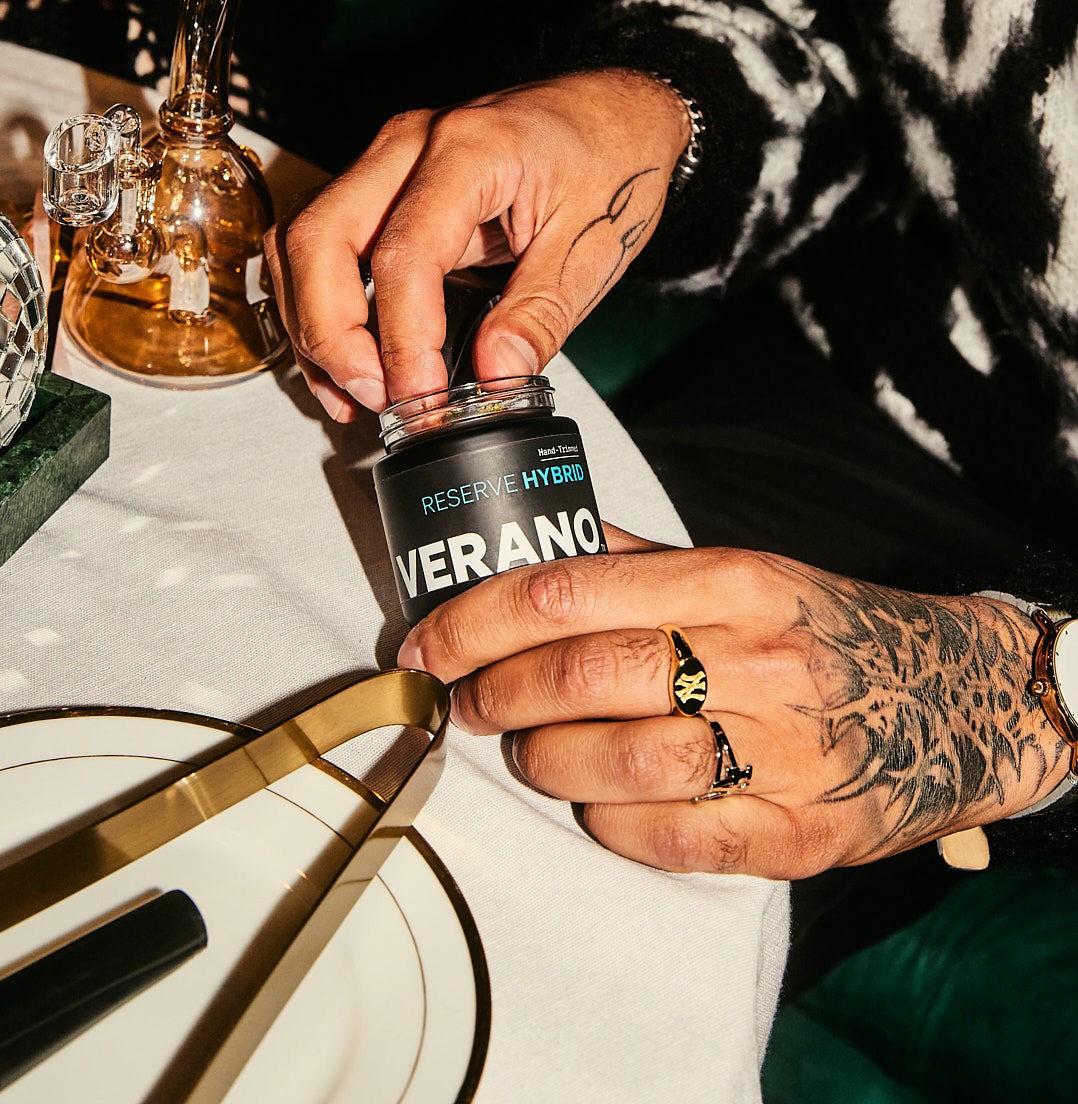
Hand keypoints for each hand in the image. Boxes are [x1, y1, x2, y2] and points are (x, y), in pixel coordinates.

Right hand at [264, 71, 688, 421]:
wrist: (615, 112)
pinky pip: (319, 241)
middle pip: (319, 237)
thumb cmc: (612, 158)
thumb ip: (539, 316)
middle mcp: (412, 143)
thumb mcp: (594, 247)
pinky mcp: (381, 183)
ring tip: (354, 391)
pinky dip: (317, 303)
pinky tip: (349, 359)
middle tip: (374, 397)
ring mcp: (388, 158)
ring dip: (312, 323)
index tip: (420, 399)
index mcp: (473, 148)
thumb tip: (493, 380)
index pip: (405, 253)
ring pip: (301, 239)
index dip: (402, 339)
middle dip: (330, 332)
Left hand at [396, 528, 1072, 876]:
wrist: (951, 700)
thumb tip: (528, 543)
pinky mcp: (793, 837)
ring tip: (522, 748)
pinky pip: (665, 836)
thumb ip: (636, 559)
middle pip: (578, 678)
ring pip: (613, 763)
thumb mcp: (743, 568)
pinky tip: (593, 799)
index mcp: (734, 581)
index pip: (569, 592)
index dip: (477, 620)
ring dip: (541, 760)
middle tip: (462, 699)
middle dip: (491, 692)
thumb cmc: (825, 630)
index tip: (429, 640)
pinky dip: (607, 821)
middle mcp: (755, 662)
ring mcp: (778, 755)